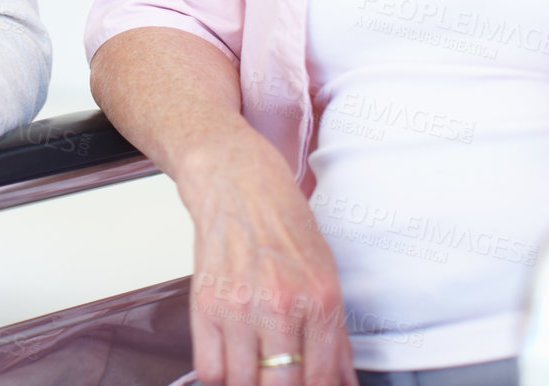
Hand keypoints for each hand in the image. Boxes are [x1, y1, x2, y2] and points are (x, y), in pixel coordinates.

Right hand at [177, 147, 355, 385]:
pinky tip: (232, 363)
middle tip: (282, 378)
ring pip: (243, 384)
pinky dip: (220, 376)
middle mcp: (280, 306)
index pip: (322, 379)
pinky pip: (210, 369)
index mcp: (319, 299)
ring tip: (258, 372)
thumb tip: (343, 381)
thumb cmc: (282, 222)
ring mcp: (239, 307)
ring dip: (251, 384)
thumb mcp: (325, 273)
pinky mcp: (205, 304)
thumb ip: (335, 335)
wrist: (237, 183)